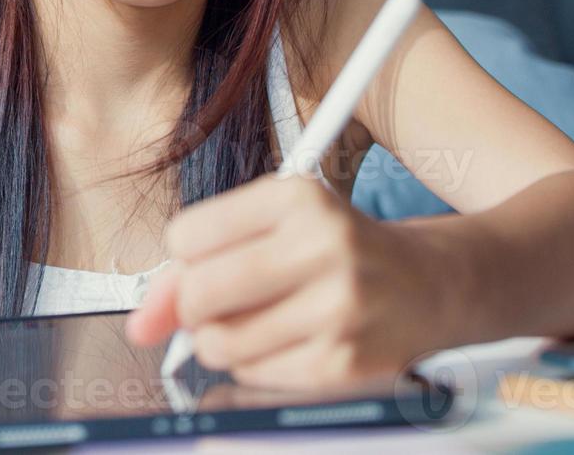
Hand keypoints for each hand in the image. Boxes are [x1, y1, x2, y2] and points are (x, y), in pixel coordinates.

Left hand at [124, 174, 455, 388]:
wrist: (430, 283)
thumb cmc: (341, 250)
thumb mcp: (276, 227)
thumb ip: (198, 263)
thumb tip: (142, 320)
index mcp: (300, 196)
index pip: (186, 237)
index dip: (186, 259)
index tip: (211, 260)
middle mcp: (324, 244)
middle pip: (199, 294)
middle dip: (195, 307)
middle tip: (221, 301)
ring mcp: (338, 307)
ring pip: (220, 344)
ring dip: (224, 341)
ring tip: (261, 320)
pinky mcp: (344, 362)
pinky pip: (254, 376)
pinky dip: (257, 365)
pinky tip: (291, 340)